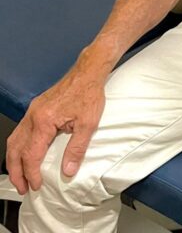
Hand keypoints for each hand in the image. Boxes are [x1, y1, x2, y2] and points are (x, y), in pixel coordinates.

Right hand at [5, 63, 106, 192]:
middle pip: (15, 149)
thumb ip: (76, 149)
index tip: (36, 186)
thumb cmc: (89, 94)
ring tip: (20, 176)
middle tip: (22, 188)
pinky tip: (24, 154)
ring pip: (14, 140)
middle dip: (16, 172)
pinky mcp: (36, 108)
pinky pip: (20, 131)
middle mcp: (33, 116)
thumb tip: (67, 171)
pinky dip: (18, 147)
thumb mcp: (88, 124)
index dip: (31, 173)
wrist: (88, 72)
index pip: (31, 155)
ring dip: (14, 160)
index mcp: (44, 121)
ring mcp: (32, 111)